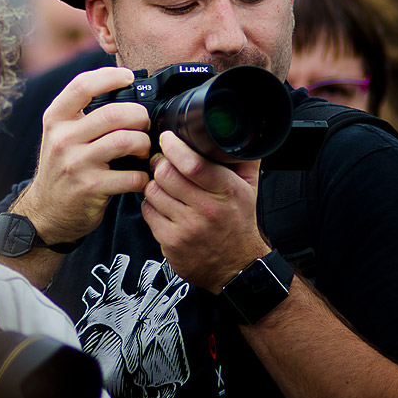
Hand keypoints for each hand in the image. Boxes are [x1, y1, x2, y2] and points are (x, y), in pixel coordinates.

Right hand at [14, 67, 150, 243]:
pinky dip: (143, 175)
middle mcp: (62, 139)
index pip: (82, 86)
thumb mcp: (61, 134)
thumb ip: (84, 113)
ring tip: (143, 149)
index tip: (128, 77)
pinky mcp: (90, 188)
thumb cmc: (62, 166)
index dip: (110, 76)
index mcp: (56, 119)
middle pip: (113, 114)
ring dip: (144, 144)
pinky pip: (131, 176)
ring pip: (125, 141)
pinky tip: (140, 175)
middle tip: (144, 123)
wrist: (45, 211)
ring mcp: (76, 164)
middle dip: (139, 116)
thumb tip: (125, 88)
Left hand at [141, 130, 267, 292]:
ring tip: (165, 185)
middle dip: (160, 162)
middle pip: (166, 174)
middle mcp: (206, 211)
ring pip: (153, 191)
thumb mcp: (249, 187)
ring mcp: (187, 228)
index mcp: (226, 192)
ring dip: (155, 184)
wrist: (236, 268)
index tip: (168, 138)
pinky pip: (148, 212)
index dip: (174, 147)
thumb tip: (235, 130)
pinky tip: (164, 205)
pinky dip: (151, 204)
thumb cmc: (239, 221)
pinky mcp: (171, 243)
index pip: (193, 164)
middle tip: (163, 161)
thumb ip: (243, 156)